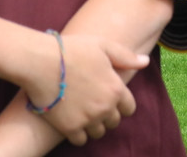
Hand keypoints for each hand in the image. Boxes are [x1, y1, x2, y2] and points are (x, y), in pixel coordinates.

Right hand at [27, 33, 148, 146]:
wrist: (41, 62)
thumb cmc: (72, 50)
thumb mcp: (103, 46)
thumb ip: (126, 57)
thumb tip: (145, 62)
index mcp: (116, 88)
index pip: (129, 108)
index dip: (121, 104)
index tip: (110, 99)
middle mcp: (105, 107)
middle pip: (113, 122)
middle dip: (107, 114)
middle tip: (94, 104)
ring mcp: (88, 119)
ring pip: (98, 132)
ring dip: (93, 125)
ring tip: (83, 113)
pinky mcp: (70, 128)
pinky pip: (81, 140)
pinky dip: (78, 134)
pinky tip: (72, 121)